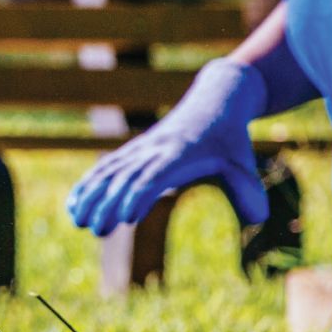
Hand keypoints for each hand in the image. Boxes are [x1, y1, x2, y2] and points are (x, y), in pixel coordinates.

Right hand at [67, 60, 269, 236]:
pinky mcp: (133, 151)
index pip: (153, 177)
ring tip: (78, 222)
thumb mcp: (243, 163)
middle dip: (108, 203)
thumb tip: (257, 220)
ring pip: (109, 172)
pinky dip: (88, 185)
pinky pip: (105, 168)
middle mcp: (155, 150)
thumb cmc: (230, 138)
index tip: (125, 219)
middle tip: (96, 230)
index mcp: (180, 154)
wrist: (216, 100)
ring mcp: (140, 149)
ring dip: (91, 196)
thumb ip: (248, 191)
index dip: (137, 197)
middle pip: (125, 177)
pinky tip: (74, 205)